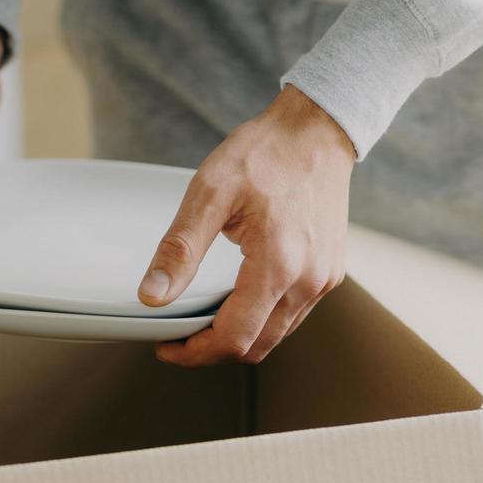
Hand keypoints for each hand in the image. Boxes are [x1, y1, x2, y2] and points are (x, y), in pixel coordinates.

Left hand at [139, 85, 354, 365]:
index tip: (168, 346)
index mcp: (278, 265)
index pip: (234, 337)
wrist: (317, 130)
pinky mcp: (329, 273)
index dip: (195, 352)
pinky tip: (238, 298)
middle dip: (213, 350)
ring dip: (239, 336)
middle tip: (180, 336)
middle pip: (256, 347)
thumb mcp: (210, 192)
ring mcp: (323, 280)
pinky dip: (262, 319)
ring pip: (275, 336)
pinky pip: (292, 315)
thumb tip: (153, 295)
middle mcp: (308, 281)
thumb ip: (180, 249)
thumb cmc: (266, 153)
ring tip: (205, 318)